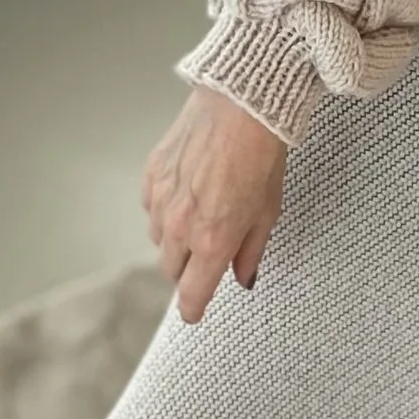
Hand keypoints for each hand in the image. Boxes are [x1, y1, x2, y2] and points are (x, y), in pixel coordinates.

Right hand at [141, 84, 288, 322]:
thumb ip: (250, 251)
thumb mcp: (267, 212)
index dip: (193, 308)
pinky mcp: (152, 176)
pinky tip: (187, 192)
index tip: (194, 312)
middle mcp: (181, 226)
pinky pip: (151, 208)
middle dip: (187, 271)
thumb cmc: (261, 156)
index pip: (192, 293)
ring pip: (159, 240)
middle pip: (171, 271)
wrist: (241, 105)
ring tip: (201, 217)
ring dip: (176, 240)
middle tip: (206, 258)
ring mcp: (161, 200)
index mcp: (212, 241)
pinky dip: (165, 209)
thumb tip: (243, 278)